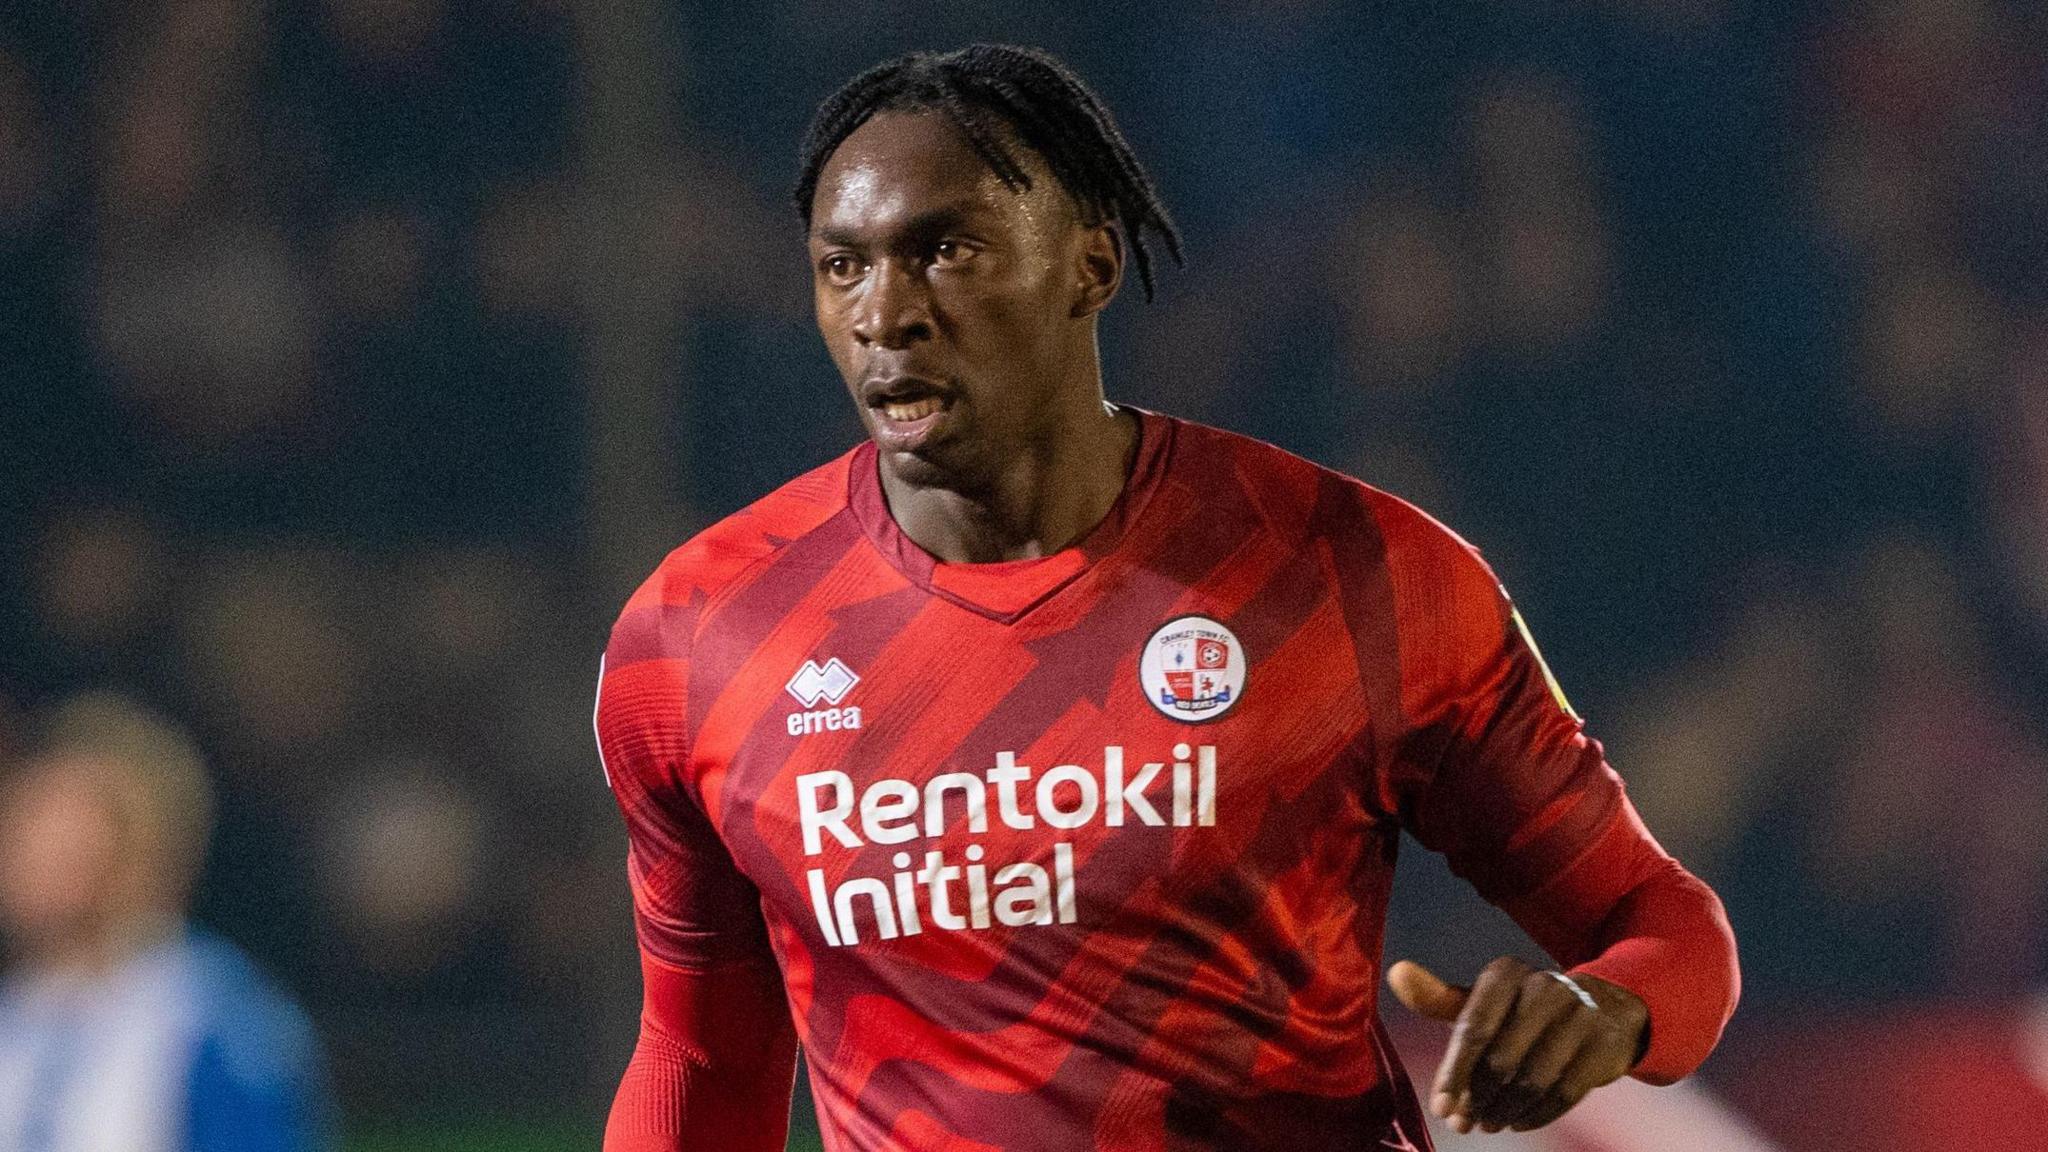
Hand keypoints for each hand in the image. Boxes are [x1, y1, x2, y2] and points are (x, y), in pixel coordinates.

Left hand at [1386, 957, 1647, 1133]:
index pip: (1473, 1029)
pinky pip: (1564, 1093)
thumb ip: (1438, 998)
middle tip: (1466, 1123)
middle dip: (1478, 1099)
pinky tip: (1518, 1121)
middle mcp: (1545, 986)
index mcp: (1506, 973)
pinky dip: (1537, 1115)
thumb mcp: (1483, 1002)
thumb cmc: (1522, 1011)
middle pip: (1501, 1059)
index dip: (1455, 1074)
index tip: (1441, 1109)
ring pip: (1532, 1080)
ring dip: (1505, 1110)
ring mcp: (1580, 1015)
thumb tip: (1396, 973)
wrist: (1603, 1010)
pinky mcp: (1604, 1046)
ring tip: (1489, 1123)